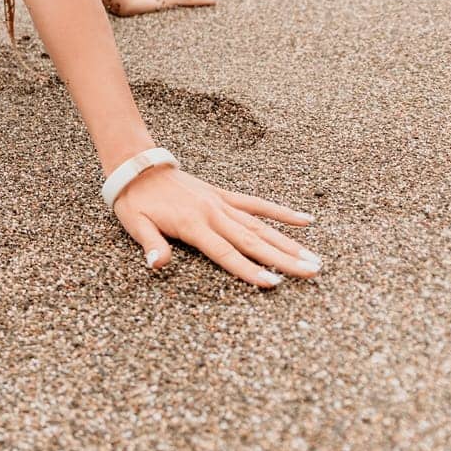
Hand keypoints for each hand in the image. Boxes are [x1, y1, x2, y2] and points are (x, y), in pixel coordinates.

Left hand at [113, 164, 321, 288]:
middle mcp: (213, 213)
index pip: (226, 252)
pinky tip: (305, 221)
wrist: (138, 168)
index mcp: (193, 224)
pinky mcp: (224, 195)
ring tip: (314, 258)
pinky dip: (280, 212)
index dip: (249, 269)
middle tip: (312, 272)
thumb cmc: (136, 201)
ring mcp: (221, 203)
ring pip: (261, 225)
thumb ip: (151, 244)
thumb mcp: (136, 224)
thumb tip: (157, 265)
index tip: (274, 282)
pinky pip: (256, 204)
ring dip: (288, 242)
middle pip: (253, 241)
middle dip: (284, 258)